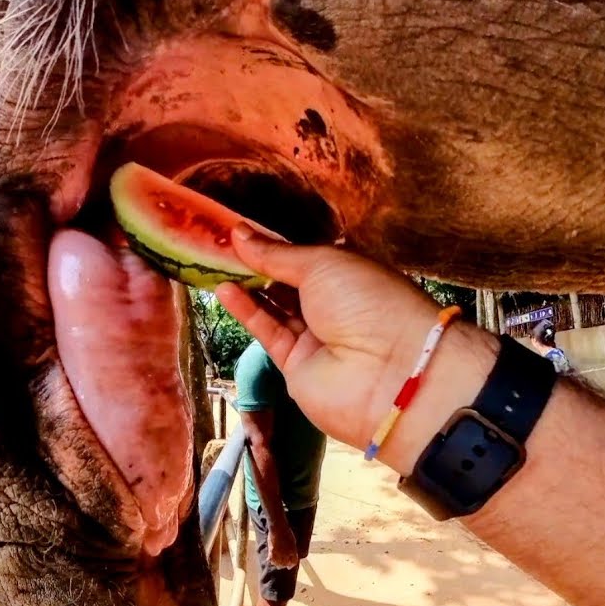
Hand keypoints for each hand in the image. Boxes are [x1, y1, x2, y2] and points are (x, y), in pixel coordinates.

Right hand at [215, 226, 492, 460]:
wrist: (390, 375)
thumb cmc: (369, 302)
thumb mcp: (323, 264)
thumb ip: (277, 254)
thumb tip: (240, 233)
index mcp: (352, 275)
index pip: (308, 257)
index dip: (276, 245)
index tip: (240, 231)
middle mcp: (336, 305)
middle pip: (289, 282)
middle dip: (257, 264)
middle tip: (219, 245)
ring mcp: (317, 337)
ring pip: (275, 307)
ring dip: (248, 285)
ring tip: (214, 263)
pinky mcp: (297, 365)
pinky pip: (269, 332)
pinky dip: (247, 310)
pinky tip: (225, 288)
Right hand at [266, 529, 299, 569]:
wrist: (278, 528)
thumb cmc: (287, 532)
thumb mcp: (293, 542)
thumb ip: (293, 550)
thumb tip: (293, 555)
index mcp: (293, 551)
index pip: (293, 562)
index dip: (291, 565)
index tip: (289, 566)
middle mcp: (286, 553)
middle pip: (285, 564)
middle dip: (284, 565)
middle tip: (283, 566)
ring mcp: (279, 552)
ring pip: (278, 563)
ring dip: (278, 564)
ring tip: (277, 565)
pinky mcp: (272, 551)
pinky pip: (271, 559)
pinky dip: (271, 561)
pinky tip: (270, 560)